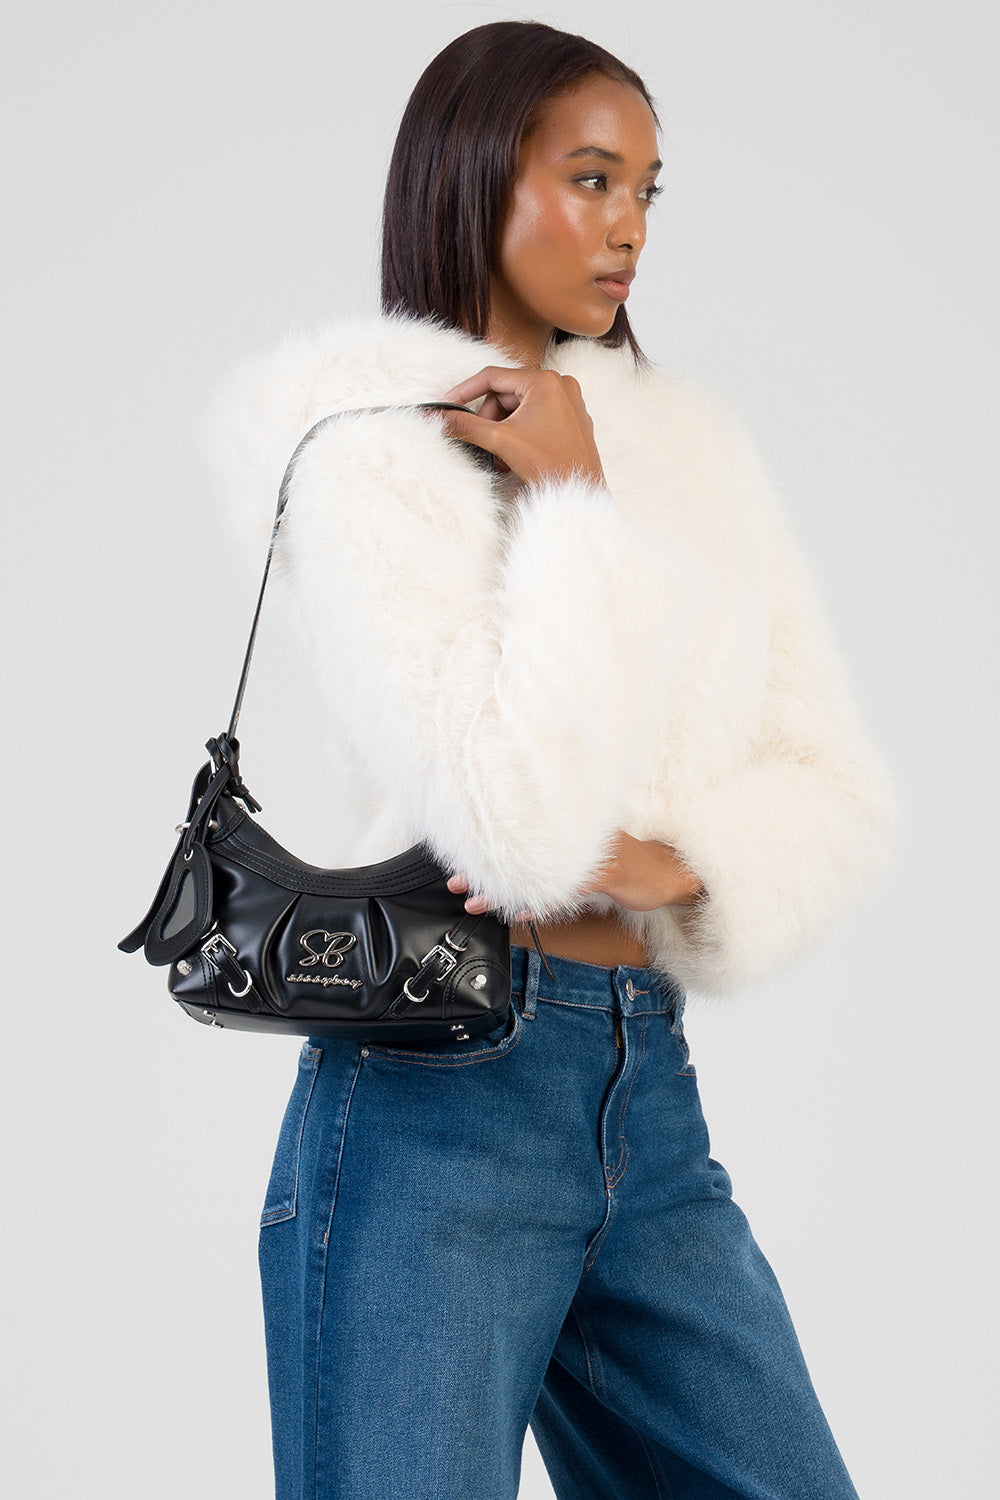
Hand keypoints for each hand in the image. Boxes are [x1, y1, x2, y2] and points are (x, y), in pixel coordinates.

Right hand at [435, 367, 605, 488]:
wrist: (579, 492)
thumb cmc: (549, 464)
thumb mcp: (500, 441)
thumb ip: (466, 425)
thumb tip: (438, 417)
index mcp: (544, 381)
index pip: (493, 377)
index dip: (466, 391)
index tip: (448, 405)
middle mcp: (560, 384)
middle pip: (506, 394)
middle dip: (490, 421)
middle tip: (484, 445)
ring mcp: (569, 402)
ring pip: (520, 408)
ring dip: (503, 431)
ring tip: (500, 457)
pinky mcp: (571, 419)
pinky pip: (536, 417)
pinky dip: (520, 433)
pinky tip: (514, 456)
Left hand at [446, 832, 703, 918]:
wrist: (673, 870)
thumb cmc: (630, 865)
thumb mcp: (591, 859)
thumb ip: (560, 861)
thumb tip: (523, 874)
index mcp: (571, 830)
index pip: (522, 835)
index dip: (490, 847)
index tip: (461, 858)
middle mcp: (578, 836)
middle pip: (522, 850)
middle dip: (485, 868)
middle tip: (454, 880)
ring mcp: (594, 853)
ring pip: (539, 871)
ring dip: (504, 891)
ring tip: (475, 901)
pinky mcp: (610, 872)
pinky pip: (569, 889)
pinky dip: (543, 903)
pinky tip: (523, 914)